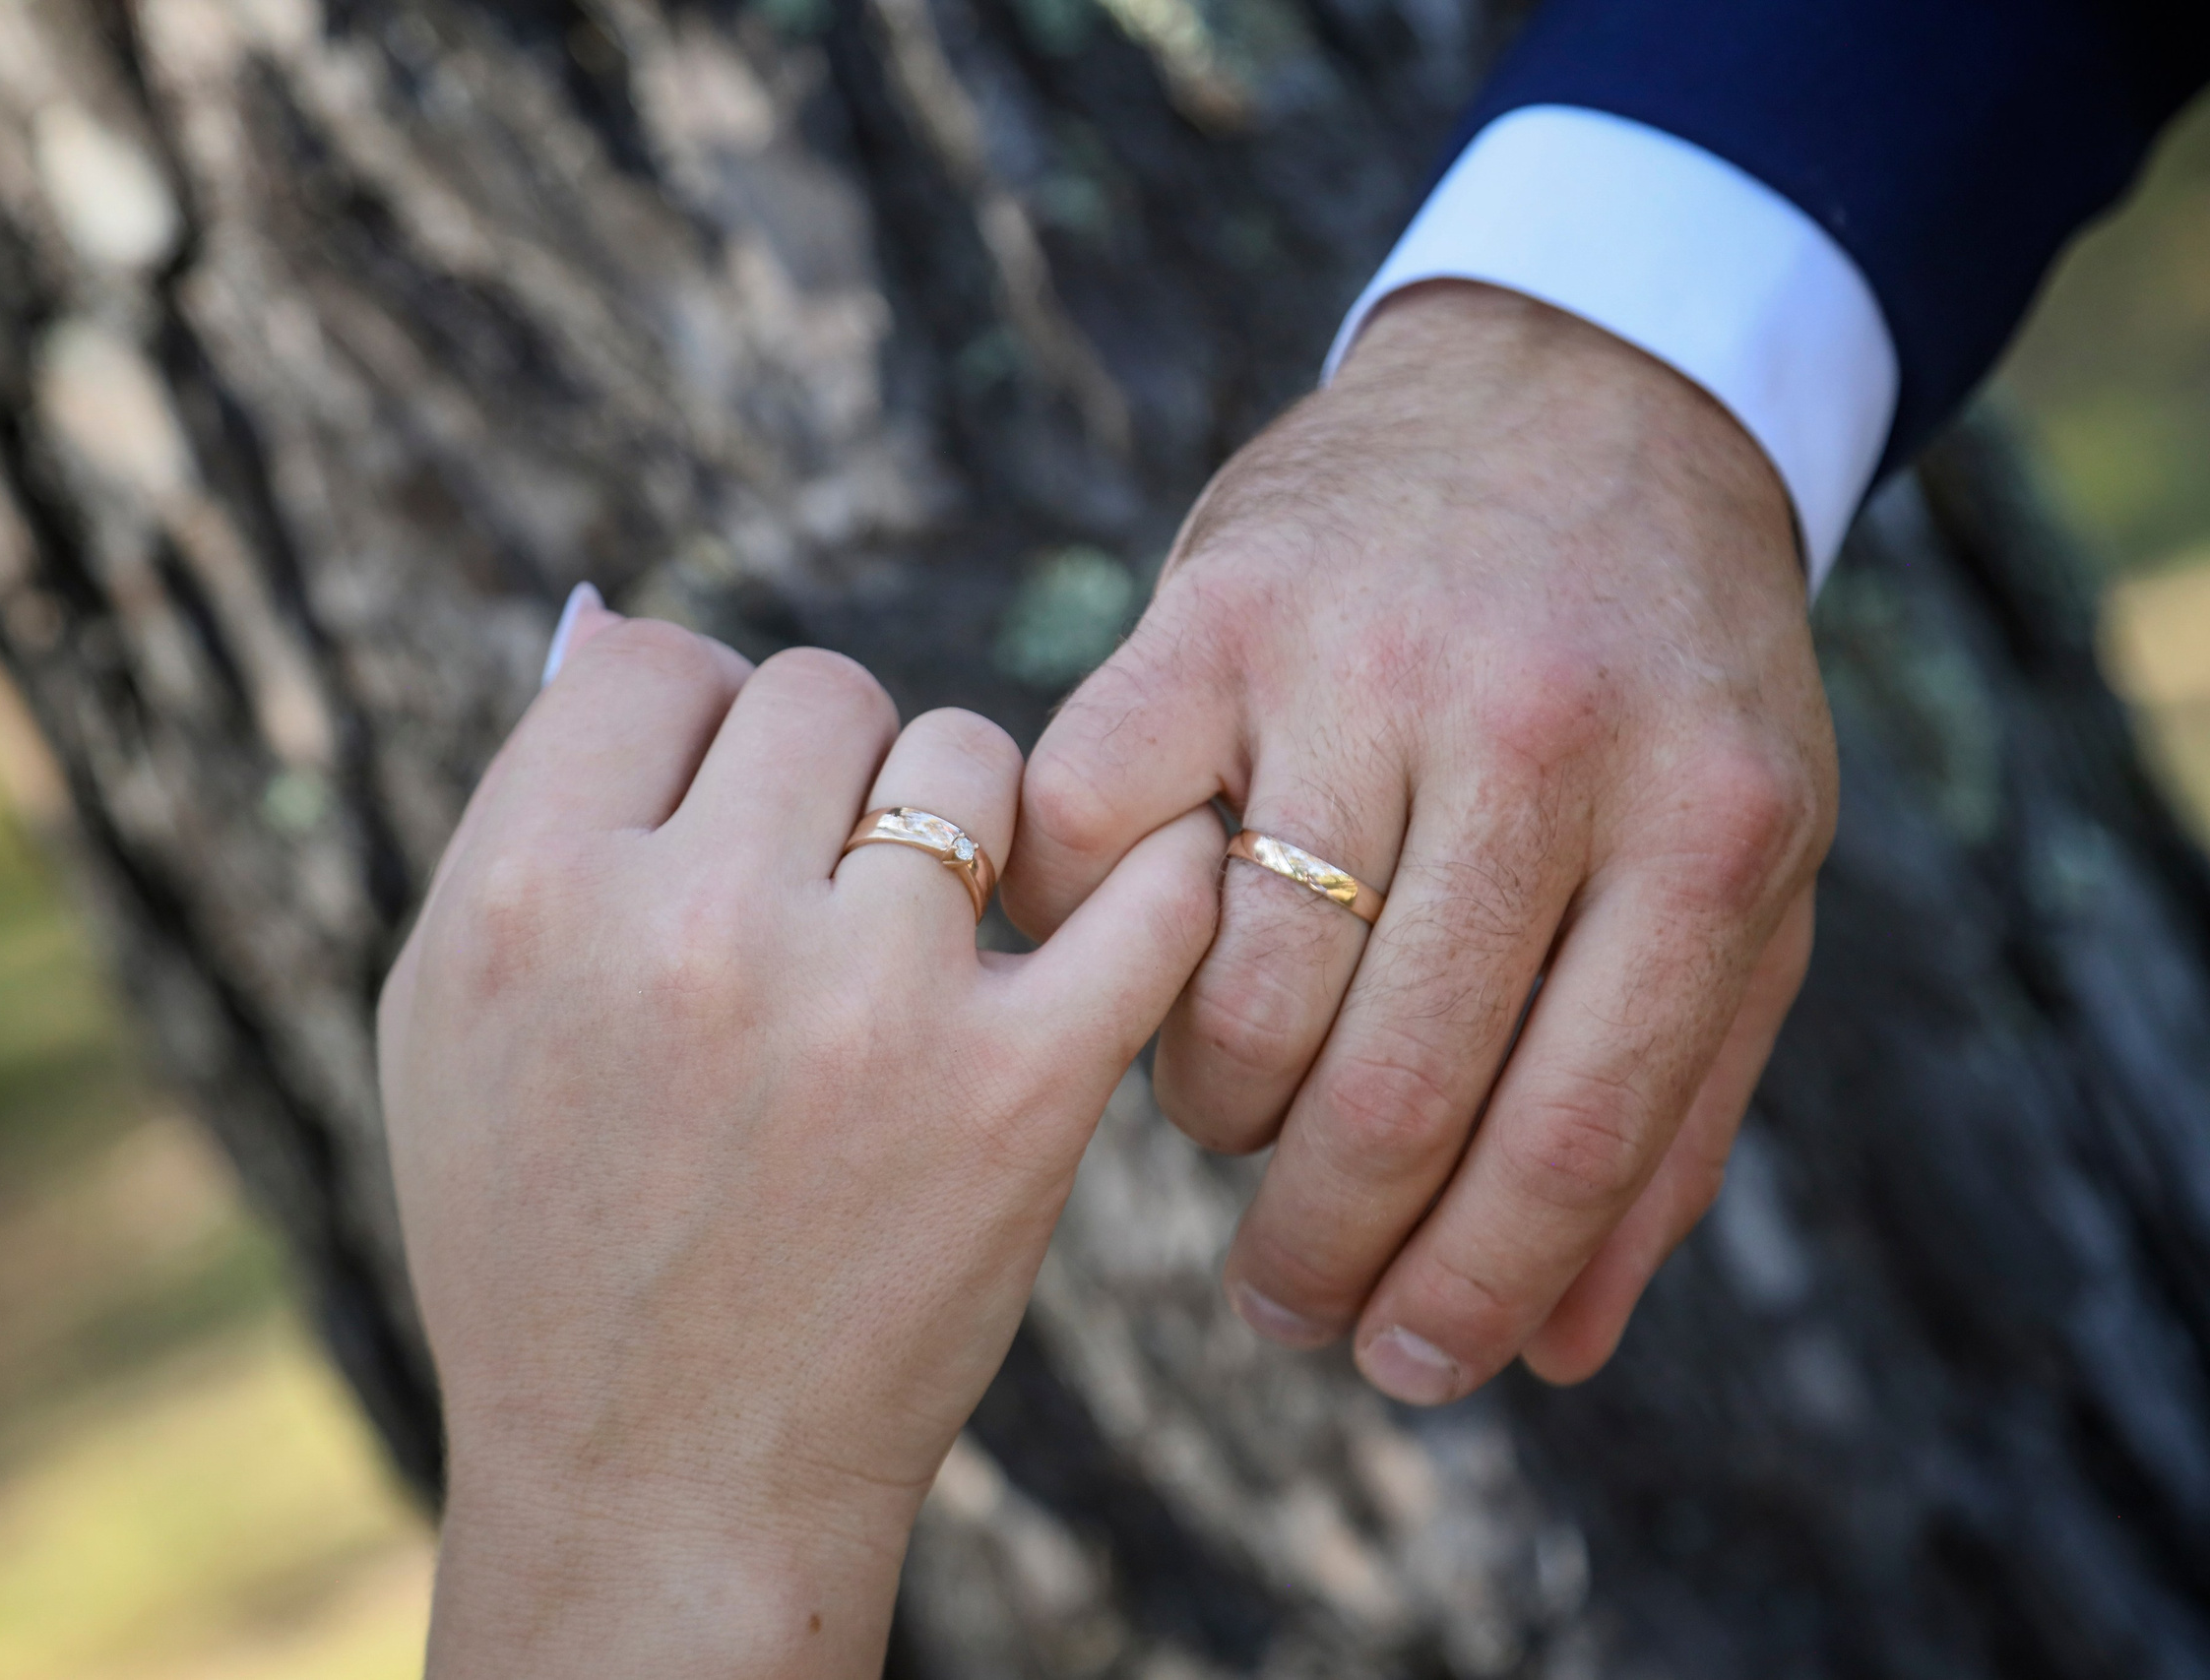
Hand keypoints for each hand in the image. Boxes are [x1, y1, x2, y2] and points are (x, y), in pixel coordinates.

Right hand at [379, 596, 1220, 1677]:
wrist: (663, 1480)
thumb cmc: (537, 1243)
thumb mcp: (443, 1024)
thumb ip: (520, 816)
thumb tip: (619, 619)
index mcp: (528, 895)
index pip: (660, 664)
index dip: (696, 725)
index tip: (717, 809)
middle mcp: (693, 928)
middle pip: (822, 688)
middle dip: (828, 768)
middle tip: (821, 875)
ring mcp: (869, 1007)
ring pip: (972, 761)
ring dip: (958, 825)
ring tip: (925, 933)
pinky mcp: (1022, 1092)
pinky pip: (1147, 888)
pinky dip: (1156, 870)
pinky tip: (1128, 893)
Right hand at [1004, 280, 1835, 1403]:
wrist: (1577, 399)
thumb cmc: (1660, 680)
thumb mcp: (1745, 871)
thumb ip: (1671, 1104)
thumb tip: (1557, 1347)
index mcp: (1704, 822)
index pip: (1568, 1130)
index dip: (1473, 1288)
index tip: (1403, 1368)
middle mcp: (1536, 736)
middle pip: (1391, 1088)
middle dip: (1322, 1250)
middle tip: (1285, 1307)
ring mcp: (1361, 663)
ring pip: (1235, 991)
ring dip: (1219, 1107)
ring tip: (1243, 1107)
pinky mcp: (1213, 610)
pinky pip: (1095, 840)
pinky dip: (1095, 930)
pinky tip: (1148, 955)